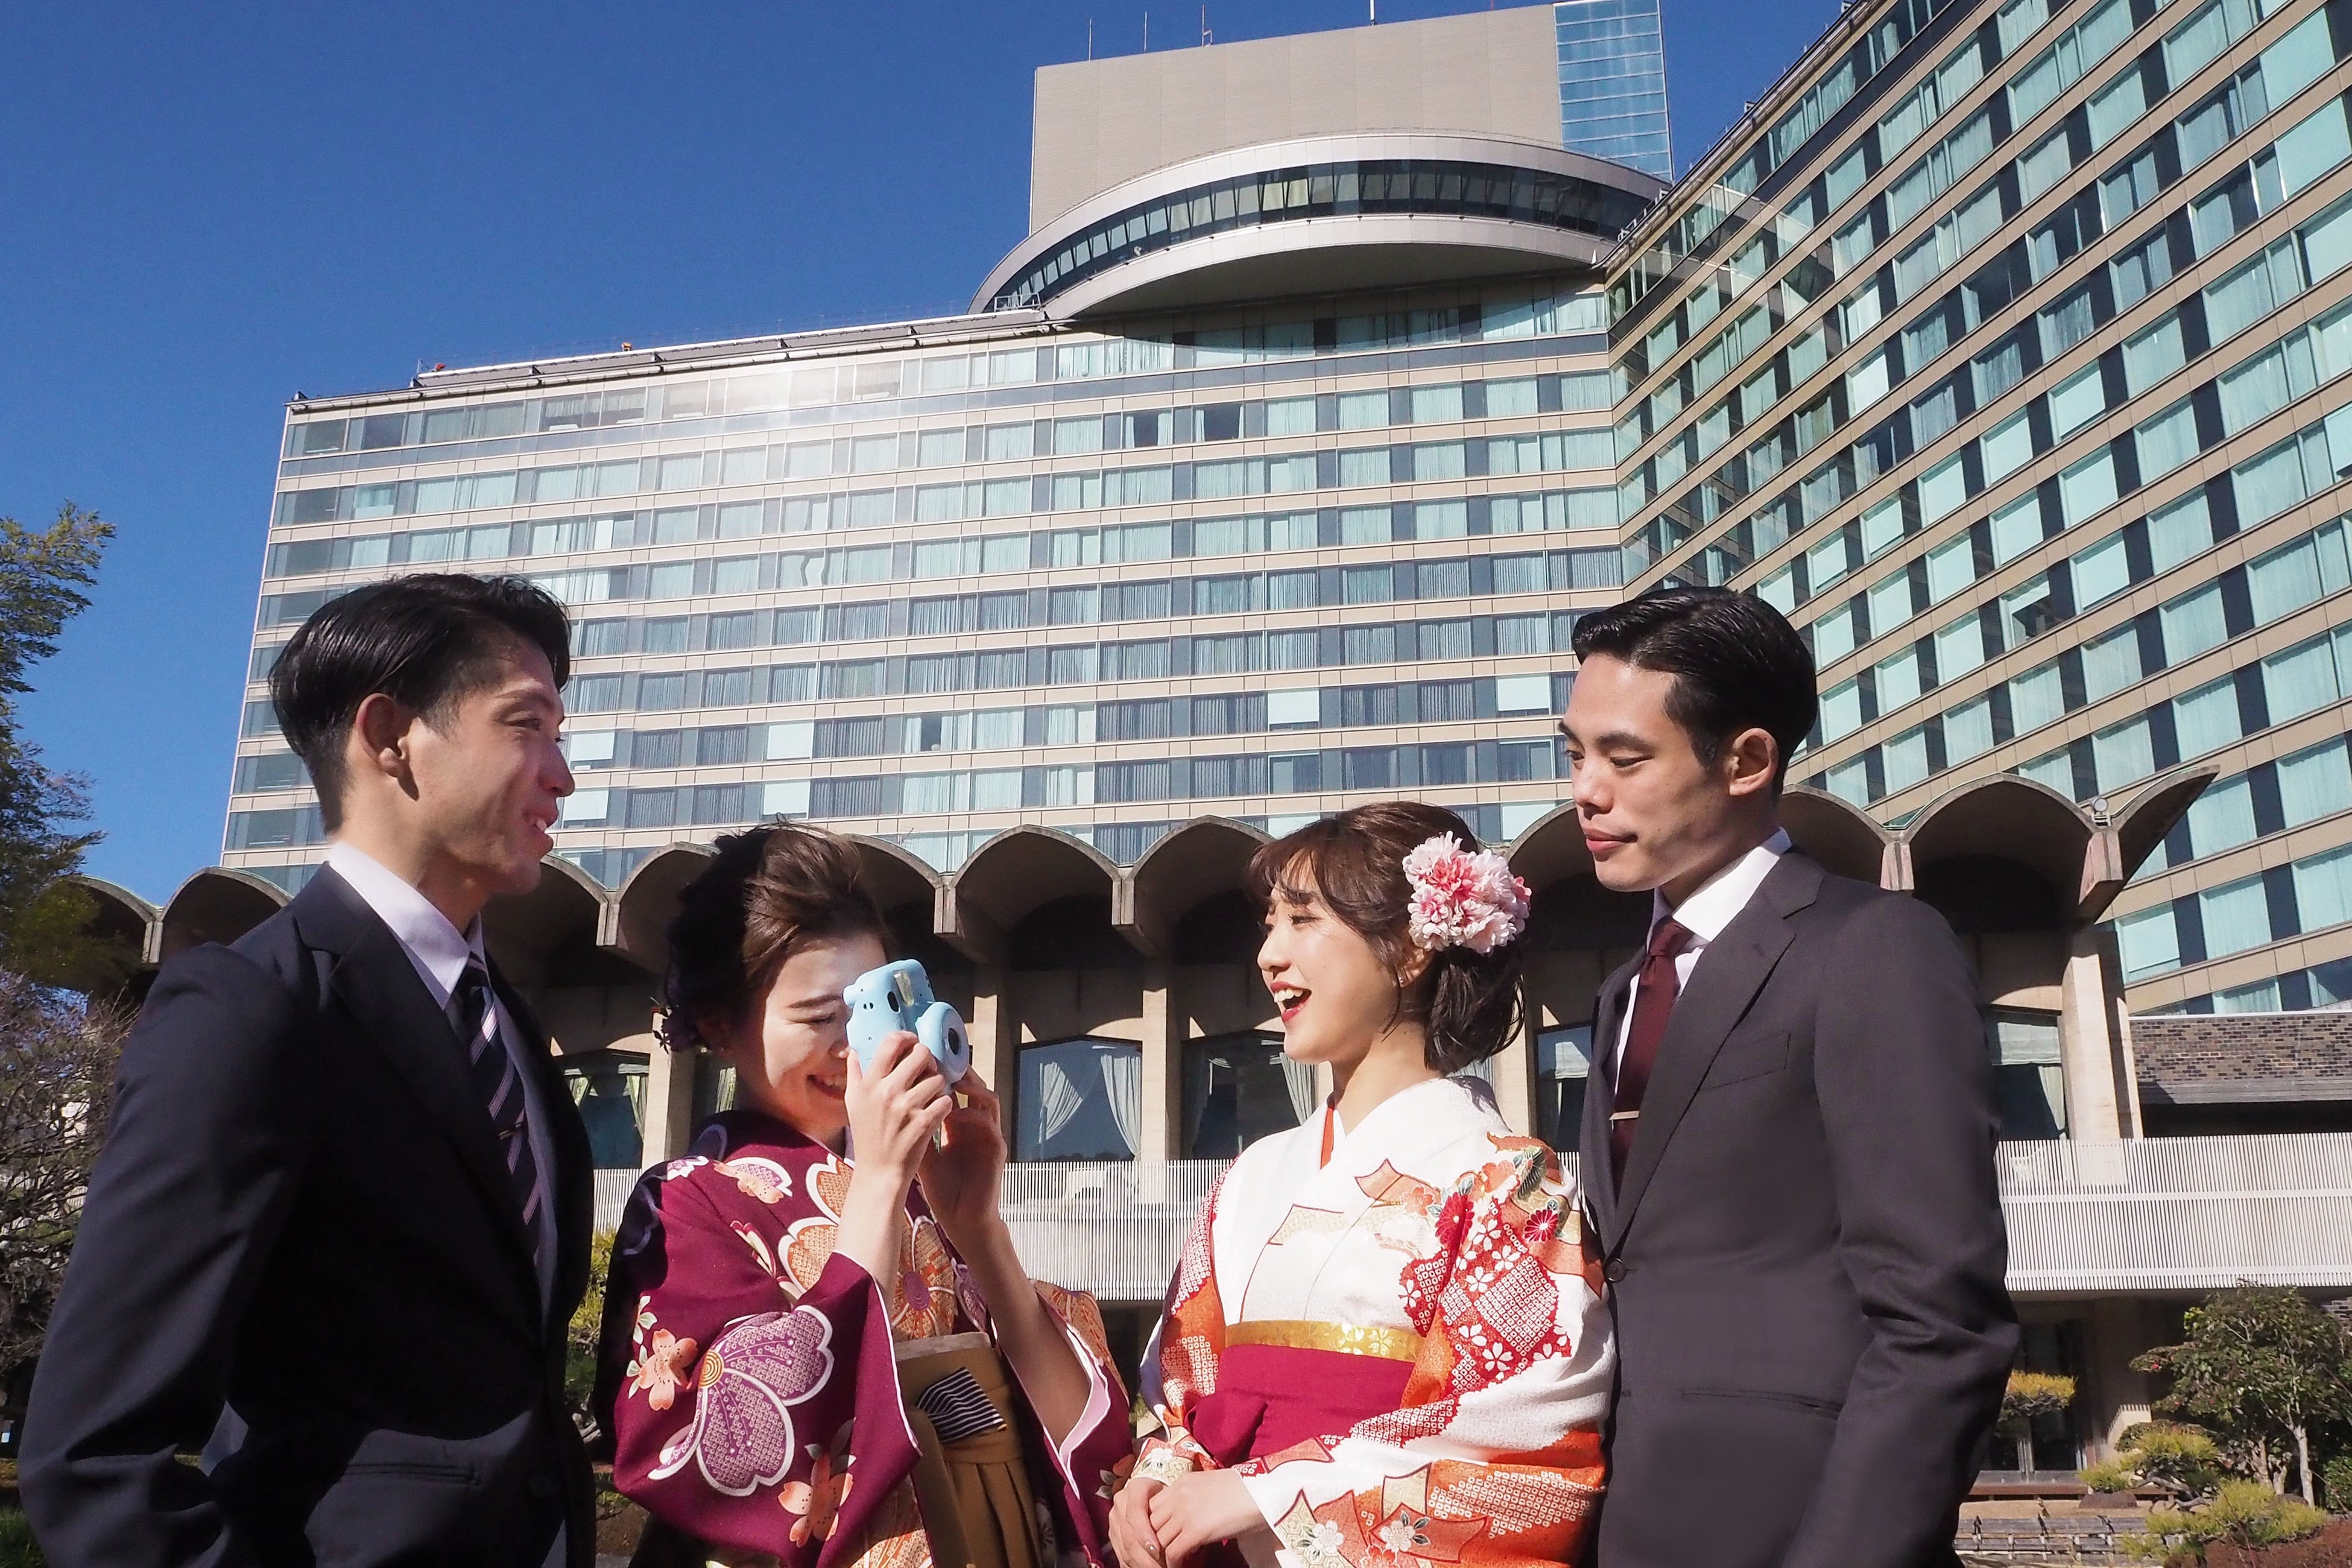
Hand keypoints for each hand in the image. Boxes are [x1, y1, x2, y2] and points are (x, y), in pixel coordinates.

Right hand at [845, 1032, 954, 1195]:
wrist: (878, 1173)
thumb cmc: (867, 1137)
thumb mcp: (852, 1104)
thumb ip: (853, 1075)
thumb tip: (851, 1050)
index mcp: (869, 1084)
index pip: (892, 1042)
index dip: (908, 1037)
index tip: (913, 1042)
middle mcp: (887, 1092)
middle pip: (921, 1054)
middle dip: (928, 1061)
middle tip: (927, 1071)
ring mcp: (906, 1108)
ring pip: (937, 1078)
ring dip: (938, 1085)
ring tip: (931, 1095)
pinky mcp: (924, 1123)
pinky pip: (945, 1100)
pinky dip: (944, 1105)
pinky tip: (936, 1112)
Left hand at [916, 1070, 1008, 1248]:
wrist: (962, 1217)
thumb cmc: (943, 1188)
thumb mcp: (921, 1153)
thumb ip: (910, 1129)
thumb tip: (883, 1107)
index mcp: (959, 1124)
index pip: (954, 1089)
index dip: (941, 1073)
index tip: (922, 1061)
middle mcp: (975, 1125)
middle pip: (974, 1086)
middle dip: (959, 1071)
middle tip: (940, 1060)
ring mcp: (988, 1135)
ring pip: (988, 1098)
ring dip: (972, 1086)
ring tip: (953, 1080)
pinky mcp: (996, 1150)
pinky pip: (989, 1124)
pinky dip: (974, 1115)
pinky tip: (956, 1113)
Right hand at [1109, 1475, 1166, 1567]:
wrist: (1155, 1491)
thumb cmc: (1170, 1495)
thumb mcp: (1174, 1496)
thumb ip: (1174, 1512)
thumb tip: (1181, 1540)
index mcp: (1136, 1488)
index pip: (1135, 1513)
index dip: (1144, 1534)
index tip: (1157, 1551)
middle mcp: (1121, 1502)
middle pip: (1128, 1536)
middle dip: (1145, 1558)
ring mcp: (1115, 1518)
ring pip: (1124, 1548)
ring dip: (1141, 1564)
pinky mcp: (1114, 1533)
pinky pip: (1121, 1555)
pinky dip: (1135, 1566)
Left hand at [1149, 1470, 1267, 1567]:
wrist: (1265, 1491)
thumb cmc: (1245, 1492)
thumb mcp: (1210, 1489)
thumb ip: (1193, 1501)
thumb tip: (1188, 1522)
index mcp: (1181, 1483)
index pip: (1152, 1506)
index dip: (1154, 1526)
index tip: (1163, 1539)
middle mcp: (1178, 1495)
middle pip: (1150, 1524)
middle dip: (1154, 1542)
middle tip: (1164, 1555)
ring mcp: (1185, 1512)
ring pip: (1158, 1540)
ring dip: (1164, 1555)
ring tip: (1175, 1562)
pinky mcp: (1196, 1530)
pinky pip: (1173, 1552)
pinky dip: (1175, 1563)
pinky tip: (1183, 1566)